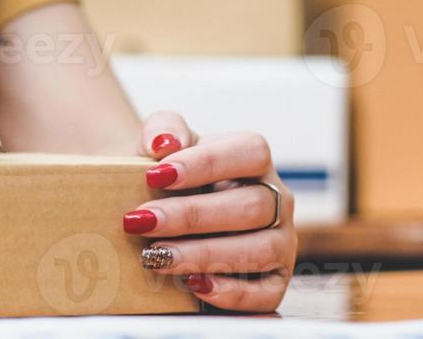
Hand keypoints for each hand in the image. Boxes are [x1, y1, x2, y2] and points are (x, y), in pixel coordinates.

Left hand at [123, 111, 294, 311]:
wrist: (164, 215)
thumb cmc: (169, 179)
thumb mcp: (163, 147)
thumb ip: (163, 129)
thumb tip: (165, 143)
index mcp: (255, 160)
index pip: (249, 152)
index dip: (205, 163)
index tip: (156, 175)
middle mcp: (277, 200)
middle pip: (251, 206)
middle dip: (191, 216)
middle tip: (142, 222)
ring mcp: (280, 242)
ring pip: (258, 250)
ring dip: (203, 255)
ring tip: (156, 257)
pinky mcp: (275, 281)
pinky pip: (265, 293)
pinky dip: (231, 293)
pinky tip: (194, 284)